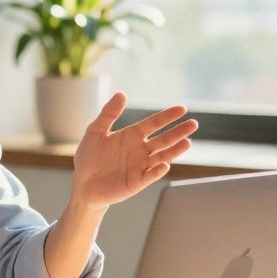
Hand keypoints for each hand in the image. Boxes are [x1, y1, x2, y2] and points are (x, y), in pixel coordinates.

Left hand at [71, 92, 197, 207]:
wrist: (83, 183)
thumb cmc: (89, 157)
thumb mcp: (95, 131)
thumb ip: (108, 113)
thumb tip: (122, 93)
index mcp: (132, 135)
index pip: (154, 123)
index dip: (167, 116)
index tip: (182, 109)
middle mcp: (140, 150)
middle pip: (163, 139)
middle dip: (178, 132)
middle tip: (193, 124)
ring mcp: (141, 166)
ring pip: (162, 156)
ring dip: (174, 150)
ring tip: (187, 142)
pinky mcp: (137, 182)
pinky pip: (150, 175)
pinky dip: (157, 171)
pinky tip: (165, 164)